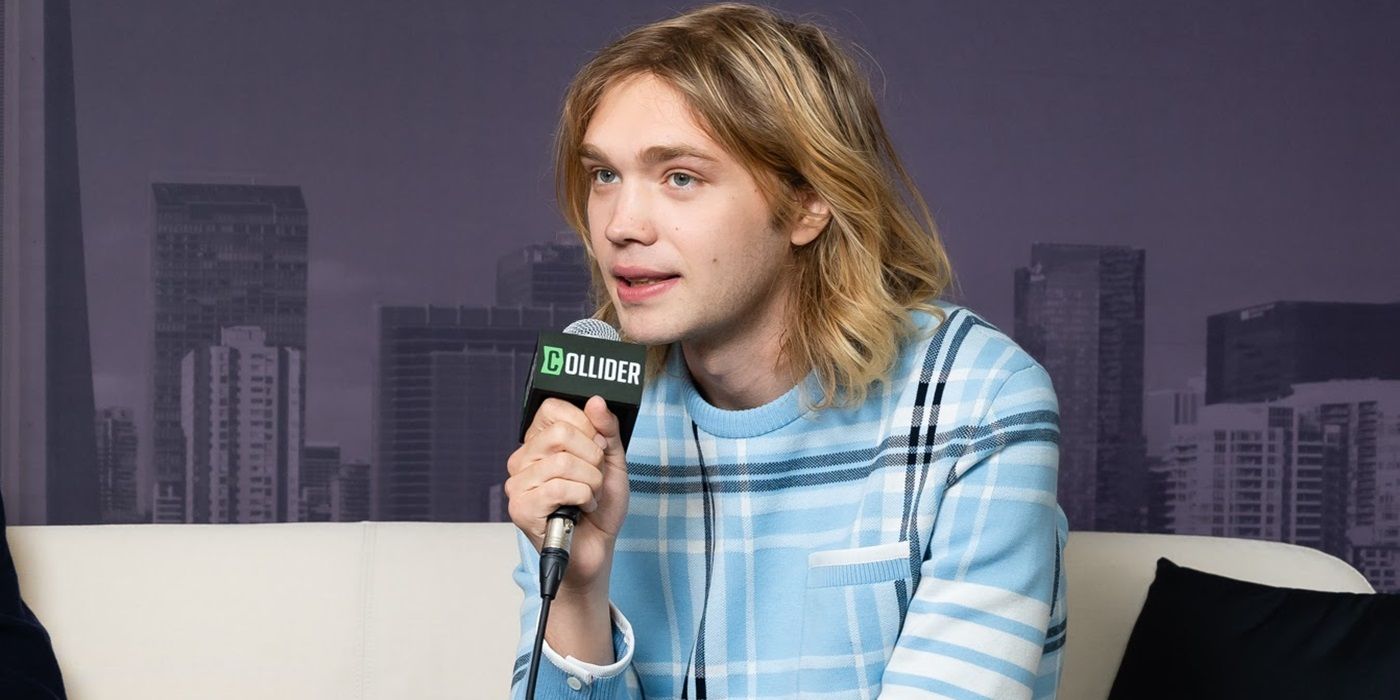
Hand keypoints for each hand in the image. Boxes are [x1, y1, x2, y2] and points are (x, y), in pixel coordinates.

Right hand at [505, 396, 629, 595]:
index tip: (596, 447)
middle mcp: (523, 459)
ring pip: (562, 462)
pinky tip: (582, 508)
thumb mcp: (613, 462)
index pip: (552, 408)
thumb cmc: (600, 508)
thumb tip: (596, 401)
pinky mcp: (521, 507)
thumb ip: (607, 430)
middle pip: (561, 433)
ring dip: (591, 482)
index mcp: (540, 442)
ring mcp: (518, 483)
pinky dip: (582, 498)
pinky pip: (558, 488)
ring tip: (590, 496)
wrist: (596, 550)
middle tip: (595, 477)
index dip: (584, 424)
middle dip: (593, 457)